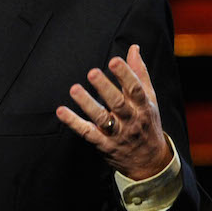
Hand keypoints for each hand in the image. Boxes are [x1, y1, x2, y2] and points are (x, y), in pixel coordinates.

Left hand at [56, 45, 171, 179]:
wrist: (150, 162)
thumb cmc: (147, 123)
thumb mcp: (149, 99)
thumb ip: (139, 73)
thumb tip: (133, 48)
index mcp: (143, 106)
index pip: (135, 89)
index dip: (125, 74)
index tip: (114, 61)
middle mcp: (131, 120)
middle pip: (118, 103)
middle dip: (105, 88)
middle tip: (92, 72)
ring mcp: (117, 134)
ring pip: (101, 119)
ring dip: (87, 103)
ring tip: (74, 89)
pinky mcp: (103, 144)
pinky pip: (87, 133)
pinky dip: (74, 122)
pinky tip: (61, 111)